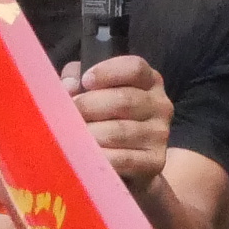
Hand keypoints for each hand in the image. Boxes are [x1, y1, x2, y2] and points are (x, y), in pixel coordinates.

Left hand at [66, 54, 175, 190]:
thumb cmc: (104, 114)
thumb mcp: (91, 88)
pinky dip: (100, 156)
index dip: (107, 72)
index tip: (85, 81)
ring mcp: (160, 134)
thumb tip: (68, 87)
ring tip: (72, 133)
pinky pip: (123, 158)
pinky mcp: (156, 161)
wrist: (127, 159)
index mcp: (149, 80)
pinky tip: (87, 154)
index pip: (135, 68)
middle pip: (124, 100)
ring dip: (90, 133)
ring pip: (120, 131)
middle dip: (89, 106)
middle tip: (68, 113)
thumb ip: (77, 78)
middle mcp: (160, 105)